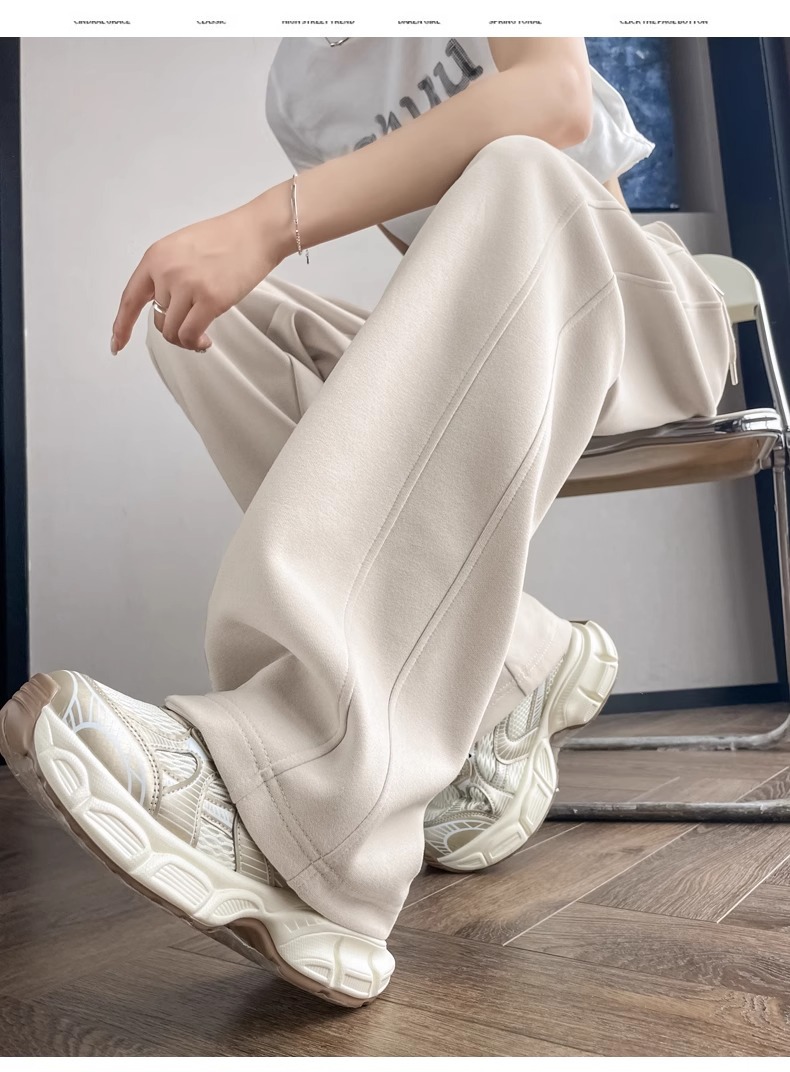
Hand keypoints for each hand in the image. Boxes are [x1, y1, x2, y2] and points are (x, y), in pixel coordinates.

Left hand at [110, 184, 291, 353]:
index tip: (118, 343)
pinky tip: (205, 341)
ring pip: (172, 331)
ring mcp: (187, 286)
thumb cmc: (226, 238)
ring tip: (200, 337)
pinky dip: (195, 343)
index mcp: (156, 257)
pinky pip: (190, 335)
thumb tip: (165, 305)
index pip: (130, 298)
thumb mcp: (182, 247)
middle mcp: (166, 271)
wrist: (256, 232)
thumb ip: (167, 273)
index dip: (122, 325)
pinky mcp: (209, 300)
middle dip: (173, 328)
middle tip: (191, 327)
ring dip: (185, 339)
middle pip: (157, 318)